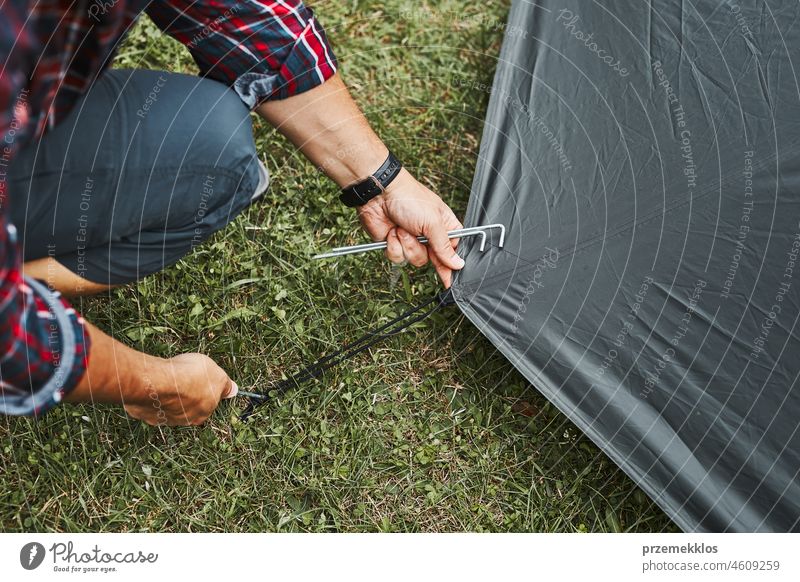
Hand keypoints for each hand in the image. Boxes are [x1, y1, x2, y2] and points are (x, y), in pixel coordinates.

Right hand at [123, 353, 237, 425]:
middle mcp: (183, 420)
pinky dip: (152, 396)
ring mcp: (162, 418)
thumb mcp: (216, 375)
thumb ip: (225, 385)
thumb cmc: (188, 376)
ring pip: (168, 406)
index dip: (205, 388)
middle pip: (188, 406)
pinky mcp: (144, 413)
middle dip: (187, 393)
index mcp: (203, 413)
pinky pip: (151, 404)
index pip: (208, 402)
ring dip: (169, 395)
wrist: (157, 381)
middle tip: (184, 377)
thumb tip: (234, 390)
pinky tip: (153, 384)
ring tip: (167, 378)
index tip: (200, 377)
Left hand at [358, 169, 464, 286]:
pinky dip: (394, 245)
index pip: (454, 250)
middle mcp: (428, 235)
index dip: (452, 262)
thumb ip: (445, 246)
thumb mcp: (433, 222)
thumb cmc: (409, 198)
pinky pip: (398, 258)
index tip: (451, 276)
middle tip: (421, 241)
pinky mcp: (395, 244)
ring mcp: (411, 240)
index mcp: (444, 226)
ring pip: (415, 260)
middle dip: (424, 250)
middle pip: (435, 259)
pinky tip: (392, 232)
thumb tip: (458, 263)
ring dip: (407, 245)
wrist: (379, 195)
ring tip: (403, 228)